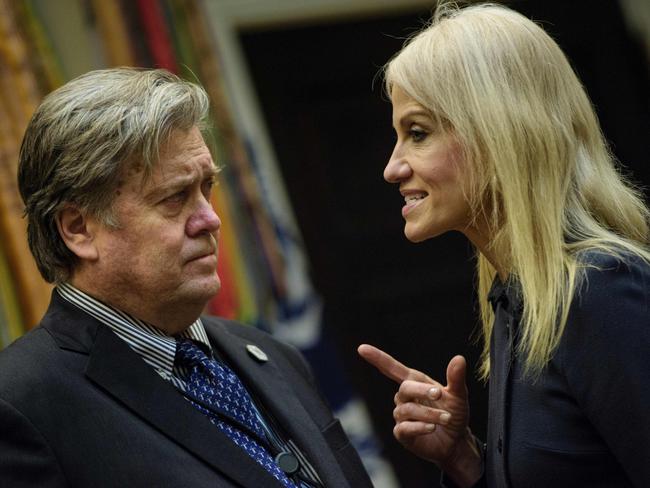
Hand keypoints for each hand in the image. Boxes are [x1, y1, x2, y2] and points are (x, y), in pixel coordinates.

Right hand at [358, 344, 481, 484]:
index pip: (392, 368)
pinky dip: (420, 427)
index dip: (377, 358)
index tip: (362, 348)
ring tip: (446, 418)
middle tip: (439, 395)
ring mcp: (402, 416)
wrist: (456, 442)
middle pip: (404, 388)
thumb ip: (456, 378)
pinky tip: (431, 428)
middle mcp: (405, 398)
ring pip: (407, 409)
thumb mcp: (458, 395)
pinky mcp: (402, 433)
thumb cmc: (454, 415)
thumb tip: (459, 359)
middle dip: (422, 391)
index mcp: (415, 383)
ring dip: (429, 413)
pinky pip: (404, 428)